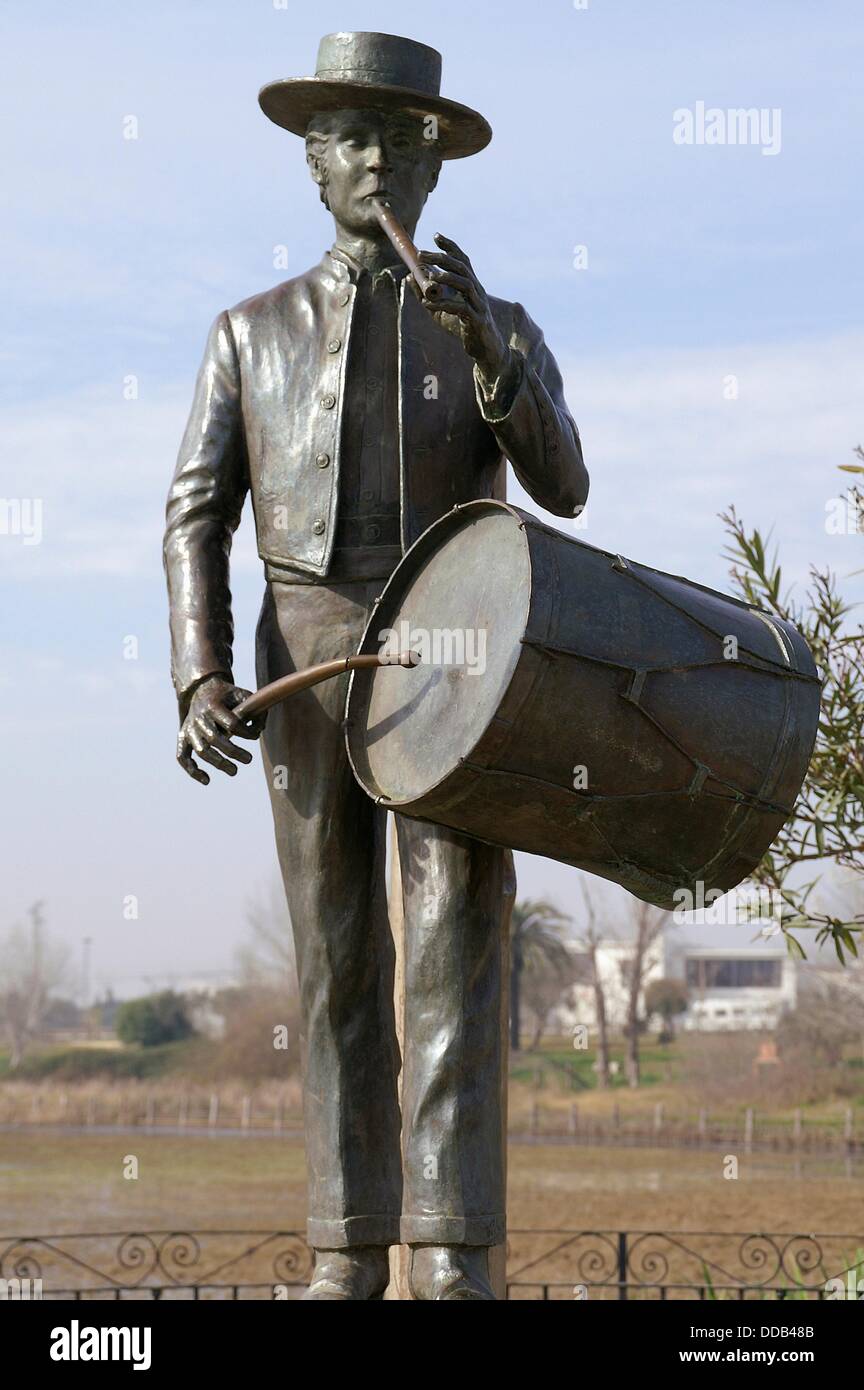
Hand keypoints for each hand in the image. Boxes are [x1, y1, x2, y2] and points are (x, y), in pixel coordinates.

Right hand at [177, 675, 264, 784]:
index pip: (232, 724)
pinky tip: (207, 780)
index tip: (254, 736)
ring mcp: (189, 729)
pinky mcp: (183, 737)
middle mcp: (199, 718)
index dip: (246, 733)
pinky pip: (183, 756)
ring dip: (218, 763)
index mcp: (213, 706)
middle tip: (249, 760)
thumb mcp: (242, 694)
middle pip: (216, 739)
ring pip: (201, 751)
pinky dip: (192, 770)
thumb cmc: (226, 695)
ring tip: (234, 771)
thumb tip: (259, 731)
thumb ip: (255, 710)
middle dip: (234, 752)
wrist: (200, 689)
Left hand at [414, 233, 510, 383]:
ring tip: (430, 276)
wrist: (483, 350)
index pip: (463, 260)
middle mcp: (477, 291)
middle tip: (422, 253)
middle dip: (442, 258)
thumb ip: (425, 294)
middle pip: (462, 267)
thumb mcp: (439, 310)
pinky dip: (443, 305)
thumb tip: (409, 275)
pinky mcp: (477, 321)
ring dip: (447, 278)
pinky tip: (427, 304)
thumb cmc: (463, 328)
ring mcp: (479, 305)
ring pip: (465, 284)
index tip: (436, 235)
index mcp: (471, 285)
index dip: (450, 246)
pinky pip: (460, 309)